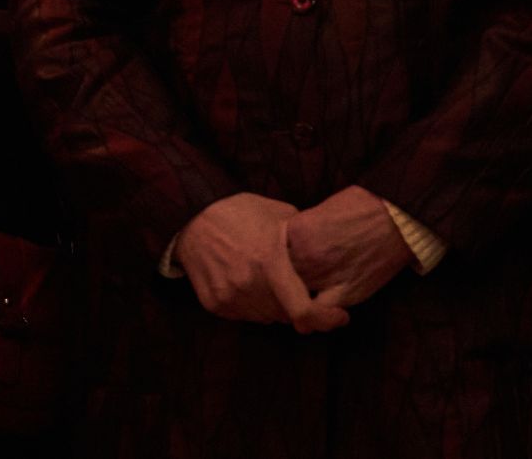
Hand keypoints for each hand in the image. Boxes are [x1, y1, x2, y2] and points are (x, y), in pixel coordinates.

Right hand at [174, 193, 348, 332]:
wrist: (191, 217)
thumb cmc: (239, 212)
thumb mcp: (278, 214)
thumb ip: (303, 239)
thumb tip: (329, 254)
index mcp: (270, 260)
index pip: (303, 310)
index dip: (325, 320)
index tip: (340, 317)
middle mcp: (249, 283)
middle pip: (287, 315)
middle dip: (298, 306)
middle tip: (296, 288)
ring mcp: (230, 295)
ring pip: (267, 318)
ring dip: (275, 307)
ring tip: (268, 280)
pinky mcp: (215, 303)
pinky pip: (244, 315)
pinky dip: (252, 305)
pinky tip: (247, 282)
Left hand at [285, 186, 415, 310]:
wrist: (395, 219)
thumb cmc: (358, 208)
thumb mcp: (315, 213)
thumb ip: (296, 236)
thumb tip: (283, 253)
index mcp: (294, 233)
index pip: (268, 257)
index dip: (272, 264)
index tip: (276, 268)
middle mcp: (305, 256)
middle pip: (277, 280)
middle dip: (279, 285)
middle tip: (283, 289)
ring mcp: (324, 276)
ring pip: (293, 300)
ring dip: (293, 303)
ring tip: (296, 304)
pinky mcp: (345, 292)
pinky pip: (318, 314)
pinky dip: (315, 318)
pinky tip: (318, 315)